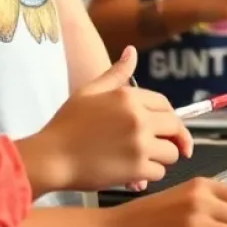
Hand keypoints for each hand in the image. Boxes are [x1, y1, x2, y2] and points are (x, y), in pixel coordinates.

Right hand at [19, 47, 192, 193]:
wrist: (52, 157)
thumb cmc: (67, 124)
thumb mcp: (89, 91)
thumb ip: (116, 73)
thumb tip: (132, 52)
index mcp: (129, 97)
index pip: (165, 104)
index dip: (169, 116)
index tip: (168, 127)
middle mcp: (139, 118)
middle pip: (175, 127)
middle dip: (174, 138)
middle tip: (167, 147)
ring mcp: (139, 144)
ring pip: (171, 152)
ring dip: (162, 157)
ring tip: (146, 159)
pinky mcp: (136, 169)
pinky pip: (159, 172)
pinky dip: (151, 174)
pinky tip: (137, 173)